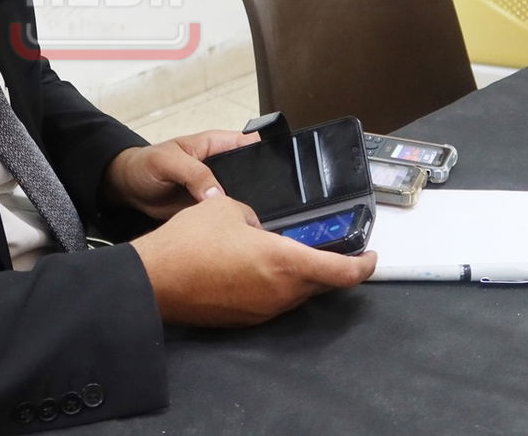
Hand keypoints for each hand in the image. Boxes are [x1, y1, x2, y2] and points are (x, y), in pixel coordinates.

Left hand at [103, 130, 259, 219]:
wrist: (129, 188)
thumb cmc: (146, 164)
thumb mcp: (168, 161)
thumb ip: (194, 174)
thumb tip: (218, 194)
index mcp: (218, 145)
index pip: (251, 143)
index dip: (268, 153)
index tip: (279, 171)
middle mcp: (223, 167)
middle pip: (254, 176)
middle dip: (262, 190)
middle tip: (267, 206)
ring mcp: (219, 189)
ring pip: (243, 199)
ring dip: (246, 209)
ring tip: (249, 223)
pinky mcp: (211, 210)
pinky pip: (228, 216)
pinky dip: (231, 224)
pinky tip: (235, 233)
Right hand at [129, 196, 377, 326]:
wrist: (155, 280)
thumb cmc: (192, 240)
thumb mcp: (229, 208)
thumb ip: (255, 217)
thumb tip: (257, 228)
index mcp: (286, 263)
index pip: (342, 272)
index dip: (364, 265)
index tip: (372, 257)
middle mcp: (281, 293)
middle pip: (320, 285)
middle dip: (328, 267)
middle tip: (327, 247)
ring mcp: (262, 311)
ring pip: (294, 293)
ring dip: (298, 276)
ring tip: (283, 252)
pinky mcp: (243, 319)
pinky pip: (271, 301)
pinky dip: (274, 285)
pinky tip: (254, 267)